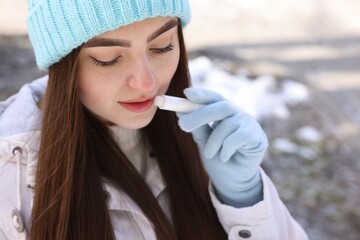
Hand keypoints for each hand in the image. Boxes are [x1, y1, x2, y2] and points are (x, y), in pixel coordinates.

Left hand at [177, 88, 267, 206]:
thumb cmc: (218, 158)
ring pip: (227, 125)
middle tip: (182, 125)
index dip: (202, 94)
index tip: (186, 94)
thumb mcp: (204, 142)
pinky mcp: (257, 137)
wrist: (233, 181)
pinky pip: (238, 137)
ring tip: (208, 153)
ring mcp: (249, 124)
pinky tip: (225, 157)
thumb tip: (181, 113)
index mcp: (225, 112)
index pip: (214, 98)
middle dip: (200, 115)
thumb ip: (197, 128)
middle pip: (221, 106)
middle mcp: (238, 114)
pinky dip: (226, 148)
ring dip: (213, 141)